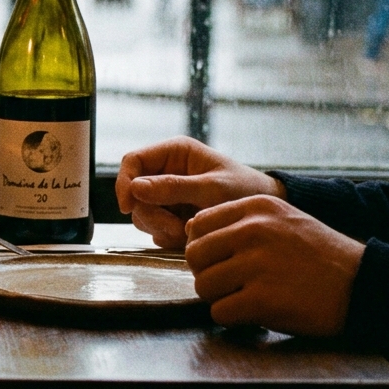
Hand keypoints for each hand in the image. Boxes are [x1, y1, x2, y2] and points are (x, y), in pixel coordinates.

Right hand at [116, 136, 284, 248]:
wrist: (264, 215)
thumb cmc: (246, 191)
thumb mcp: (213, 189)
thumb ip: (175, 187)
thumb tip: (135, 188)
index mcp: (174, 152)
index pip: (133, 161)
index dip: (124, 183)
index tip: (128, 206)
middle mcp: (166, 170)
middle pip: (134, 192)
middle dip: (150, 214)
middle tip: (173, 229)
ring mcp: (167, 193)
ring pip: (142, 212)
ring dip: (159, 227)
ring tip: (186, 233)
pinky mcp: (171, 213)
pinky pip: (154, 226)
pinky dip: (166, 235)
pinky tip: (187, 236)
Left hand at [186, 195, 364, 335]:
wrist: (366, 285)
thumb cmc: (320, 256)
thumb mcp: (282, 219)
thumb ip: (239, 220)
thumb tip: (190, 230)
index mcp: (256, 207)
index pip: (198, 225)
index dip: (204, 248)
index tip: (222, 260)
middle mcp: (253, 230)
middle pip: (194, 255)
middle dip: (207, 273)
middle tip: (232, 284)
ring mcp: (257, 265)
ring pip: (202, 285)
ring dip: (220, 298)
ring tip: (246, 298)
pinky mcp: (262, 299)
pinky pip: (219, 312)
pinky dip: (233, 318)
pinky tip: (255, 314)